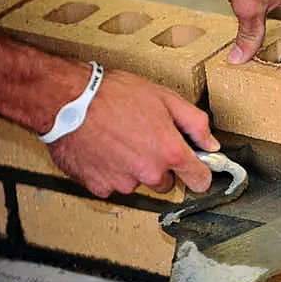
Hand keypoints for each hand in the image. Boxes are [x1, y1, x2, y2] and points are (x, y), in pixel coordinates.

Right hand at [48, 68, 219, 197]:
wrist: (68, 100)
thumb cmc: (116, 94)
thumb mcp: (166, 98)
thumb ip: (195, 124)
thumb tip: (211, 144)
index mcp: (170, 152)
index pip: (200, 181)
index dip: (199, 174)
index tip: (195, 169)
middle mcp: (150, 173)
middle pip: (166, 183)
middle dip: (160, 167)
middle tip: (144, 140)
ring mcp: (123, 183)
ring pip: (137, 183)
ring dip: (133, 168)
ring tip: (118, 140)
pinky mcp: (99, 187)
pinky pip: (112, 184)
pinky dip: (109, 171)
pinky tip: (102, 149)